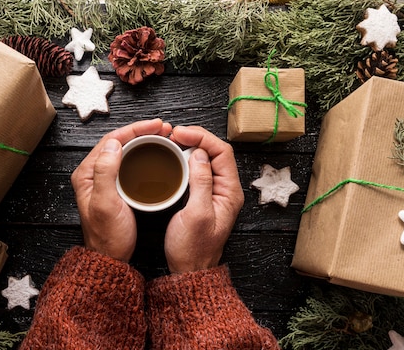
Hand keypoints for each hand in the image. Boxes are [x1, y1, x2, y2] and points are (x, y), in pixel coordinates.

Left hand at [71, 119, 172, 261]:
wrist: (110, 258)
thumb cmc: (108, 236)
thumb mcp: (106, 203)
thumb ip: (106, 171)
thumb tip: (113, 143)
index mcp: (86, 173)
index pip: (111, 140)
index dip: (135, 128)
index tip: (156, 125)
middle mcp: (93, 173)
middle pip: (119, 142)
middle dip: (142, 131)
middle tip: (164, 127)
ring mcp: (104, 180)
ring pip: (125, 151)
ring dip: (144, 140)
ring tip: (163, 136)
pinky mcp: (115, 187)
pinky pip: (129, 163)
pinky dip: (143, 154)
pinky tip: (156, 154)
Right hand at [165, 126, 243, 272]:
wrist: (190, 271)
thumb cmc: (193, 248)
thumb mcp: (196, 214)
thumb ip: (201, 182)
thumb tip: (198, 153)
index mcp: (230, 192)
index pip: (222, 152)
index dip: (202, 137)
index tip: (180, 133)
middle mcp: (226, 189)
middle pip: (216, 152)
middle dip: (196, 137)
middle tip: (174, 133)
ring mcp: (215, 192)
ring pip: (207, 159)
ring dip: (191, 146)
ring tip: (173, 140)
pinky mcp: (204, 197)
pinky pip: (199, 170)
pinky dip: (187, 159)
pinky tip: (175, 156)